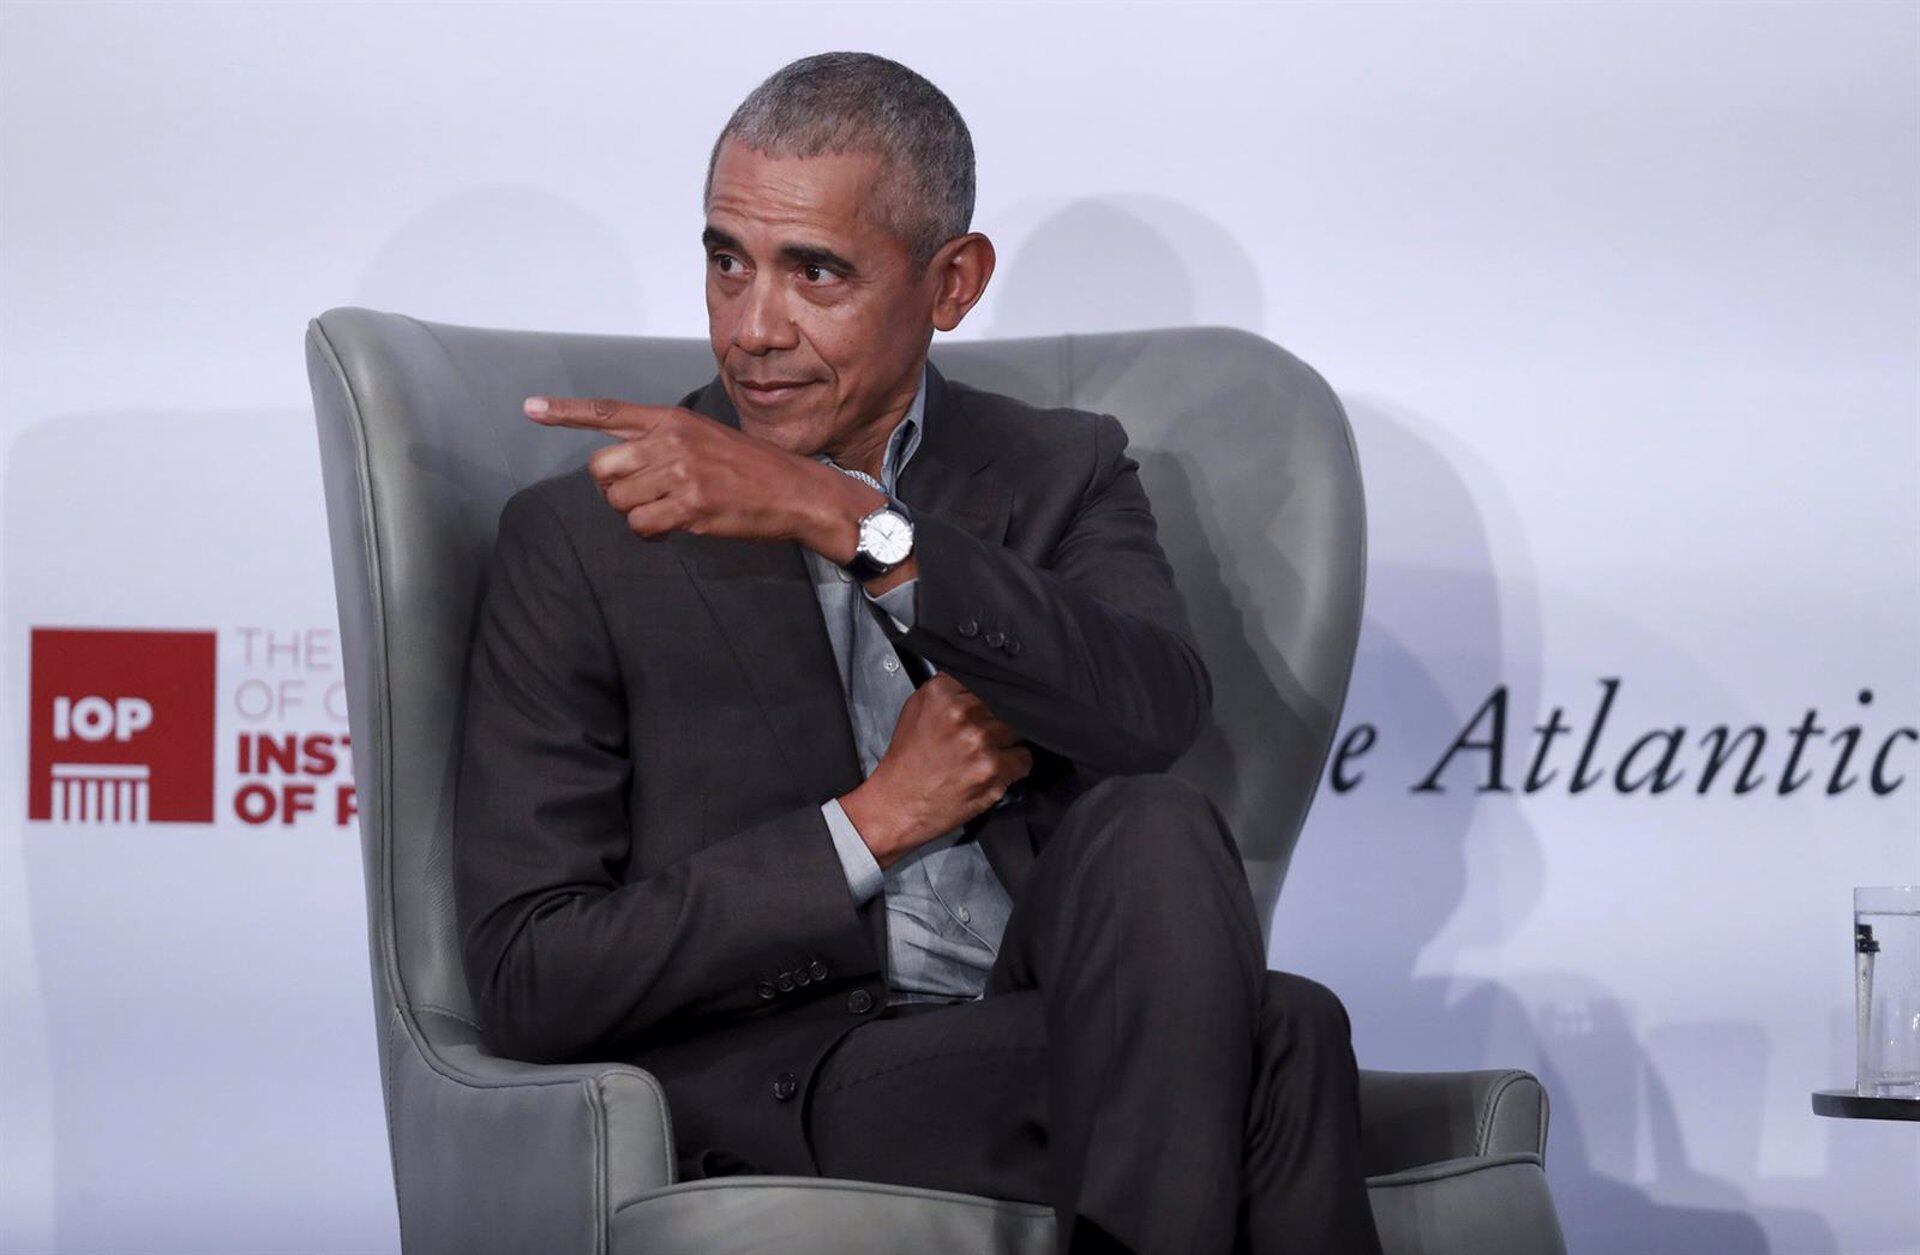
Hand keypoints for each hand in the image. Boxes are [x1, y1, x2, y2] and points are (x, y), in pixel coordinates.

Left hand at [524, 395, 877, 548]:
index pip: (608, 412)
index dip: (565, 412)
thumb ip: (659, 441)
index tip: (530, 408)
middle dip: (615, 489)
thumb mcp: (703, 437)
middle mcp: (670, 441)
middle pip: (601, 469)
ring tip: (671, 510)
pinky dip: (652, 533)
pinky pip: (641, 526)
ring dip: (637, 514)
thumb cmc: (748, 468)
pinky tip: (676, 526)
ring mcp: (680, 473)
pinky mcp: (690, 506)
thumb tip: (616, 466)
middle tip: (646, 494)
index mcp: (671, 420)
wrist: (795, 490)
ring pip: (618, 502)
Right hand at [838, 674, 1033, 868]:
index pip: (985, 681)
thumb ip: (945, 692)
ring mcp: (980, 740)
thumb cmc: (906, 763)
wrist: (897, 804)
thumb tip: (974, 683)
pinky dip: (1015, 765)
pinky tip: (996, 770)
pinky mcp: (993, 768)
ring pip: (1017, 730)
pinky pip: (1024, 758)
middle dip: (996, 721)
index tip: (986, 707)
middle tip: (981, 737)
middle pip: (1004, 705)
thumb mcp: (914, 711)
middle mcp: (962, 713)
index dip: (987, 697)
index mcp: (942, 694)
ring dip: (1006, 743)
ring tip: (986, 755)